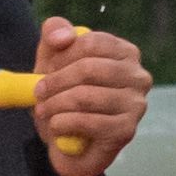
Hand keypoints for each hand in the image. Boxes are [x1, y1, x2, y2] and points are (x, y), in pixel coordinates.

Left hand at [28, 16, 151, 175]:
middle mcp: (138, 76)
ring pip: (86, 96)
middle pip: (89, 69)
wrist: (69, 141)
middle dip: (56, 81)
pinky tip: (56, 126)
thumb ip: (54, 34)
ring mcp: (136, 105)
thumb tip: (63, 37)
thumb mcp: (53, 59)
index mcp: (125, 53)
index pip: (92, 43)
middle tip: (37, 92)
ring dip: (55, 104)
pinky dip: (63, 123)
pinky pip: (88, 122)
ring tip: (43, 110)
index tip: (44, 69)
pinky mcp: (126, 130)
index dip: (62, 56)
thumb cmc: (64, 94)